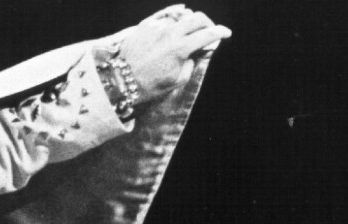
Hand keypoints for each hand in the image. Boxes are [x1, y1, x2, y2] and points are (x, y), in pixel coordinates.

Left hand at [113, 7, 231, 102]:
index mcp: (180, 48)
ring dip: (189, 22)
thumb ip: (192, 62)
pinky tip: (179, 16)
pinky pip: (165, 14)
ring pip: (181, 15)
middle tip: (208, 31)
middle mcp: (170, 33)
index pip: (207, 34)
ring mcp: (157, 26)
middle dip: (207, 23)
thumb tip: (198, 51)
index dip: (220, 32)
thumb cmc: (150, 86)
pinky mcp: (146, 24)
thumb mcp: (177, 80)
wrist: (120, 81)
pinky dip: (175, 15)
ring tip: (189, 31)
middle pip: (197, 18)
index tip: (226, 33)